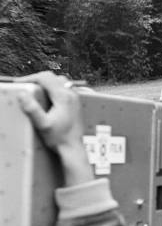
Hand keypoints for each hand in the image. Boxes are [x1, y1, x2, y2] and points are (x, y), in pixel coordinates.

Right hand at [15, 72, 91, 186]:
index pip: (46, 77)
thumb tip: (22, 94)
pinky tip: (47, 98)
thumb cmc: (59, 138)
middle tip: (26, 85)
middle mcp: (72, 95)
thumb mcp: (42, 124)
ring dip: (48, 83)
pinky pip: (65, 89)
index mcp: (63, 97)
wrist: (74, 148)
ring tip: (35, 90)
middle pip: (54, 77)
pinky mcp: (76, 104)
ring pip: (61, 82)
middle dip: (39, 79)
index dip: (30, 77)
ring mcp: (76, 99)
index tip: (20, 83)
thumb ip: (32, 109)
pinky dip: (55, 88)